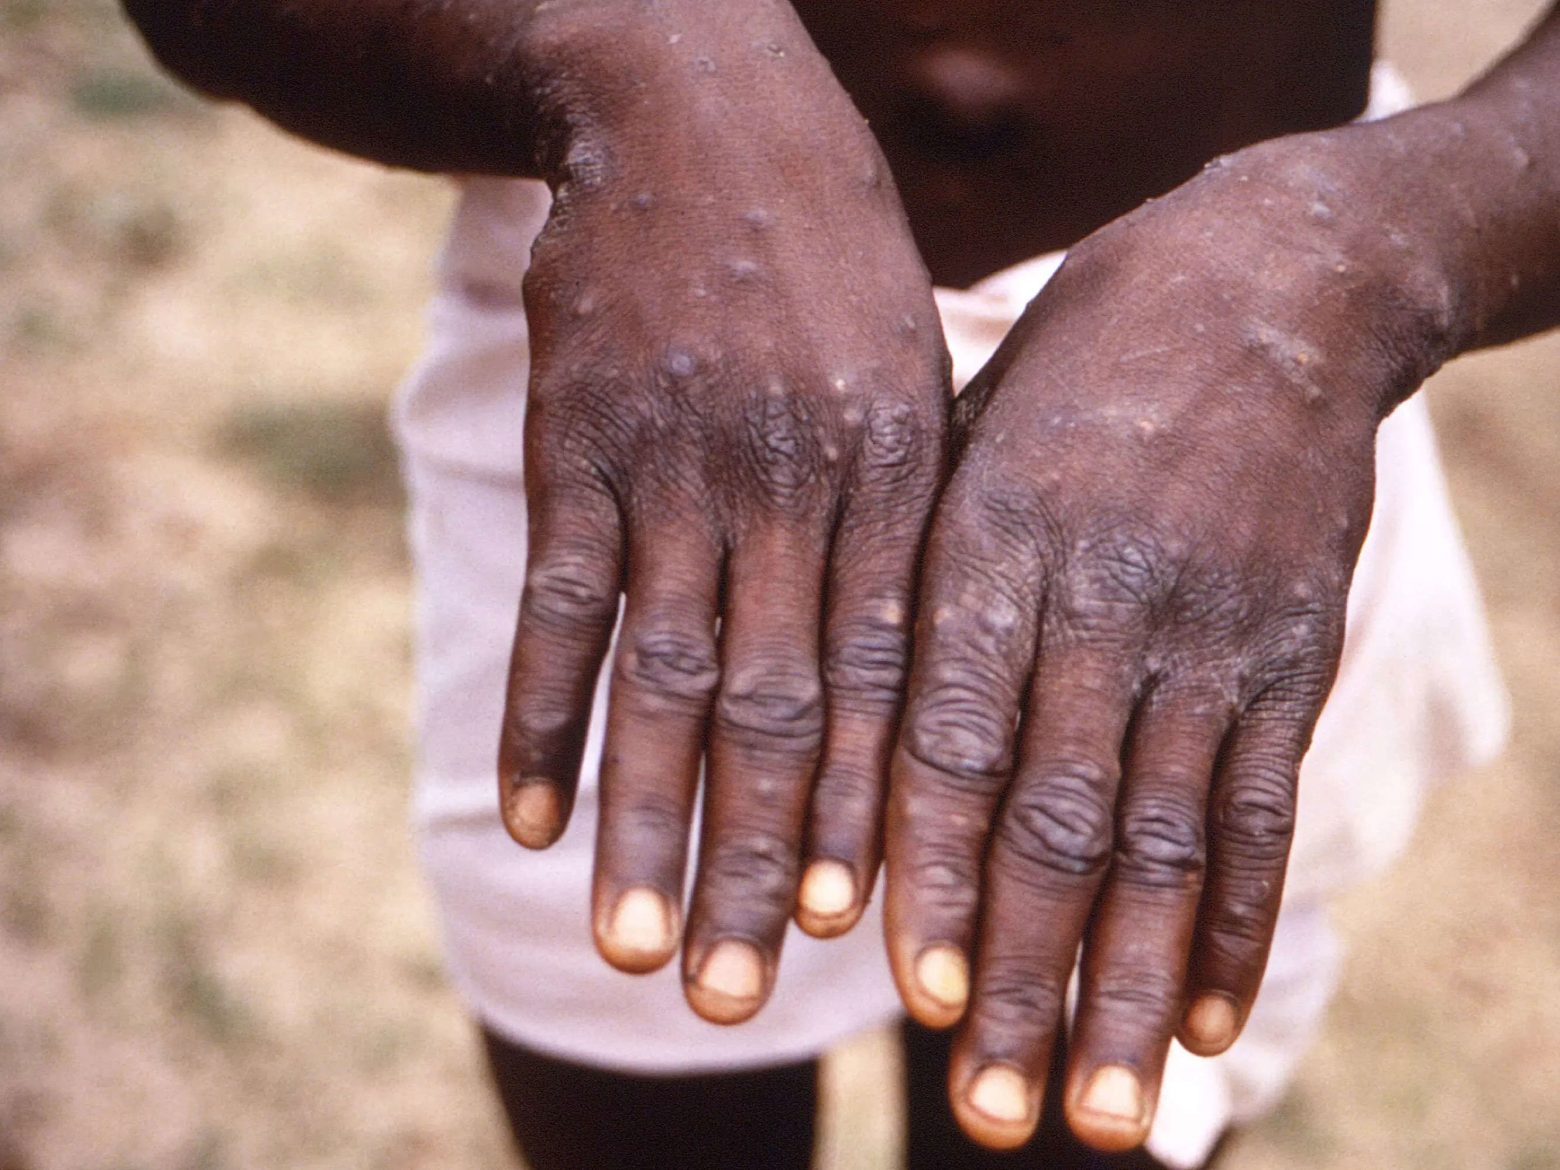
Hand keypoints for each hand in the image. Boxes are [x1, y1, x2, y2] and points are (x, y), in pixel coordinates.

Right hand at [497, 18, 948, 1023]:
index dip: (873, 811)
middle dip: (761, 859)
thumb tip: (926, 676)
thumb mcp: (914, 368)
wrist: (698, 112)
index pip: (888, 676)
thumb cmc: (829, 261)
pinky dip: (540, 715)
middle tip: (744, 997)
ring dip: (646, 823)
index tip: (861, 934)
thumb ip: (915, 515)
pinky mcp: (577, 446)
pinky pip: (557, 604)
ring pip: (662, 677)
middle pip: (778, 707)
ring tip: (636, 949)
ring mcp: (675, 466)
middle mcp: (790, 484)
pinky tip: (527, 818)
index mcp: (894, 474)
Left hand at [883, 134, 1452, 1147]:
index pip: (948, 730)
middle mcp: (1103, 595)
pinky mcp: (1290, 652)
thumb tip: (835, 738)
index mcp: (992, 537)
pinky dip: (1235, 920)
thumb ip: (911, 580)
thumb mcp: (966, 435)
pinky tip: (1203, 1018)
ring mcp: (1209, 630)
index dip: (926, 864)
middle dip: (1019, 971)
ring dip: (1124, 986)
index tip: (901, 987)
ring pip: (1163, 839)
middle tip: (986, 1112)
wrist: (1267, 287)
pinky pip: (1262, 805)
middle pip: (1055, 815)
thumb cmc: (1073, 371)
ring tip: (1093, 1114)